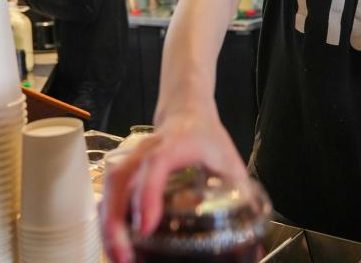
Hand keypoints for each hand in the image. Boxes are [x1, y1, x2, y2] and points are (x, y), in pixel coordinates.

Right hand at [100, 108, 247, 262]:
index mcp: (177, 143)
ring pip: (109, 187)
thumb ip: (242, 201)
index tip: (146, 227)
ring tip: (117, 257)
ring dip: (107, 225)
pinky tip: (115, 244)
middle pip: (121, 179)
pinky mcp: (124, 168)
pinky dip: (107, 220)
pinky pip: (107, 193)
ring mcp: (132, 157)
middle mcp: (147, 149)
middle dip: (116, 221)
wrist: (187, 111)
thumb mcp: (231, 164)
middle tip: (123, 258)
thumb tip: (253, 250)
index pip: (156, 164)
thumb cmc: (209, 139)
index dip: (147, 194)